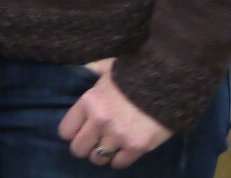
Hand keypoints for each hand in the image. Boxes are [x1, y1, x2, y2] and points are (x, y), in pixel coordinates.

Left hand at [58, 58, 172, 168]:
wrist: (165, 82)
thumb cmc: (134, 72)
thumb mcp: (108, 67)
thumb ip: (93, 70)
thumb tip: (81, 68)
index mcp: (89, 101)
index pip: (65, 130)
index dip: (72, 131)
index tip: (79, 130)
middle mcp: (99, 121)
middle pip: (78, 149)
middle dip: (84, 146)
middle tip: (93, 140)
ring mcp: (117, 136)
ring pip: (97, 159)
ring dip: (102, 153)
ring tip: (110, 143)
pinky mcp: (136, 147)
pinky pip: (118, 164)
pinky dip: (120, 158)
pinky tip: (124, 147)